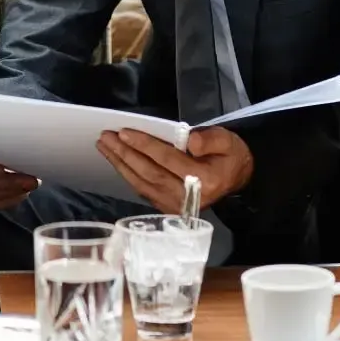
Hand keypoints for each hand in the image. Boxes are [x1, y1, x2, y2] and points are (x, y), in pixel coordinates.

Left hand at [97, 126, 252, 211]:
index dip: (144, 145)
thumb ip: (210, 139)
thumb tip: (191, 141)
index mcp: (204, 180)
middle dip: (125, 153)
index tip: (124, 132)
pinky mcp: (168, 208)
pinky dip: (127, 175)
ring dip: (120, 164)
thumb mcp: (227, 140)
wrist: (235, 178)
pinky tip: (116, 161)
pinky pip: (143, 190)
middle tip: (106, 137)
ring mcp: (176, 205)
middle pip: (149, 173)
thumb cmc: (227, 155)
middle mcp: (188, 197)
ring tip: (104, 146)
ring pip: (142, 183)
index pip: (167, 159)